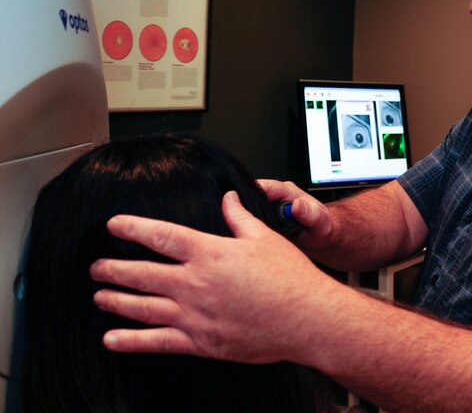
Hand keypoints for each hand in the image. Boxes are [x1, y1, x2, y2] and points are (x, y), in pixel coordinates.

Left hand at [90, 191, 337, 362]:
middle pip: (142, 273)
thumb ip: (239, 217)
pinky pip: (157, 342)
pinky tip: (112, 339)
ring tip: (99, 296)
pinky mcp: (201, 342)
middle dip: (113, 269)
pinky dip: (130, 341)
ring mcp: (195, 315)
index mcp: (210, 253)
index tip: (114, 225)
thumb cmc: (290, 277)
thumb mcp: (264, 237)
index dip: (133, 228)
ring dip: (116, 300)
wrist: (306, 317)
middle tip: (96, 267)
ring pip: (143, 307)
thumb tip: (227, 198)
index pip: (162, 236)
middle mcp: (195, 283)